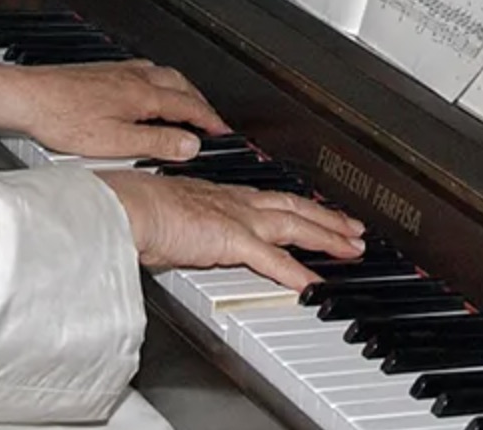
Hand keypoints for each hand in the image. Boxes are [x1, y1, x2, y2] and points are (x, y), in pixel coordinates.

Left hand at [0, 58, 231, 161]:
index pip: (189, 106)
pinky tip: (146, 91)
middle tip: (210, 119)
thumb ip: (157, 143)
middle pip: (181, 85)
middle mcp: (134, 77)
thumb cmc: (63, 118)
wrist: (28, 97)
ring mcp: (118, 71)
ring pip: (162, 75)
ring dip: (180, 89)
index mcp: (143, 95)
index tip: (223, 131)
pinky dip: (158, 82)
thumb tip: (190, 145)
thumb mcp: (117, 142)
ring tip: (185, 105)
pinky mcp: (102, 71)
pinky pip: (143, 71)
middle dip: (200, 102)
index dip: (210, 120)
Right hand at [99, 170, 364, 291]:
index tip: (322, 212)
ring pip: (296, 227)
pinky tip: (315, 286)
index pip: (274, 199)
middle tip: (355, 229)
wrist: (128, 207)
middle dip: (330, 219)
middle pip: (296, 208)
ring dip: (328, 238)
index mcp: (224, 196)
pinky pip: (274, 260)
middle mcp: (237, 202)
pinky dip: (298, 273)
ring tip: (352, 249)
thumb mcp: (175, 217)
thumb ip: (192, 231)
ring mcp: (239, 219)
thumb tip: (190, 243)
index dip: (303, 206)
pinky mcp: (233, 240)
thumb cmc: (139, 210)